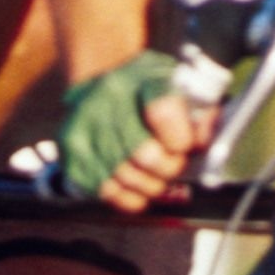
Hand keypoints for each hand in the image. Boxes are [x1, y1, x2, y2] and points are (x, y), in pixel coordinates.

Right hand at [55, 50, 213, 209]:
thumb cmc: (151, 89)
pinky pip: (108, 192)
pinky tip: (138, 186)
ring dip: (151, 184)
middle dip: (169, 167)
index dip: (180, 139)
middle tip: (173, 164)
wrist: (103, 78)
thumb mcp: (183, 85)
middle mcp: (106, 99)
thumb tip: (202, 145)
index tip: (184, 145)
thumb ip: (203, 113)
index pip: (163, 113)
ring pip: (128, 177)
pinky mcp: (72, 152)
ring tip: (157, 175)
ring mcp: (84, 126)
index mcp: (141, 77)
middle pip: (145, 154)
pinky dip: (130, 197)